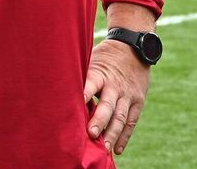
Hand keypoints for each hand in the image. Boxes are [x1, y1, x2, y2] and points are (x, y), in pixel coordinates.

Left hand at [84, 38, 150, 154]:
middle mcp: (115, 86)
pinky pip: (132, 121)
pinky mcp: (138, 101)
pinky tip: (117, 149)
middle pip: (108, 106)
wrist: (134, 47)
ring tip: (105, 149)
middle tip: (91, 134)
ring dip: (112, 134)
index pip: (91, 85)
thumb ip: (80, 77)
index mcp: (100, 74)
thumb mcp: (91, 60)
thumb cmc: (105, 57)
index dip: (83, 95)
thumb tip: (58, 93)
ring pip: (121, 117)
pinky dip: (125, 136)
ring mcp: (128, 94)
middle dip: (100, 121)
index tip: (73, 108)